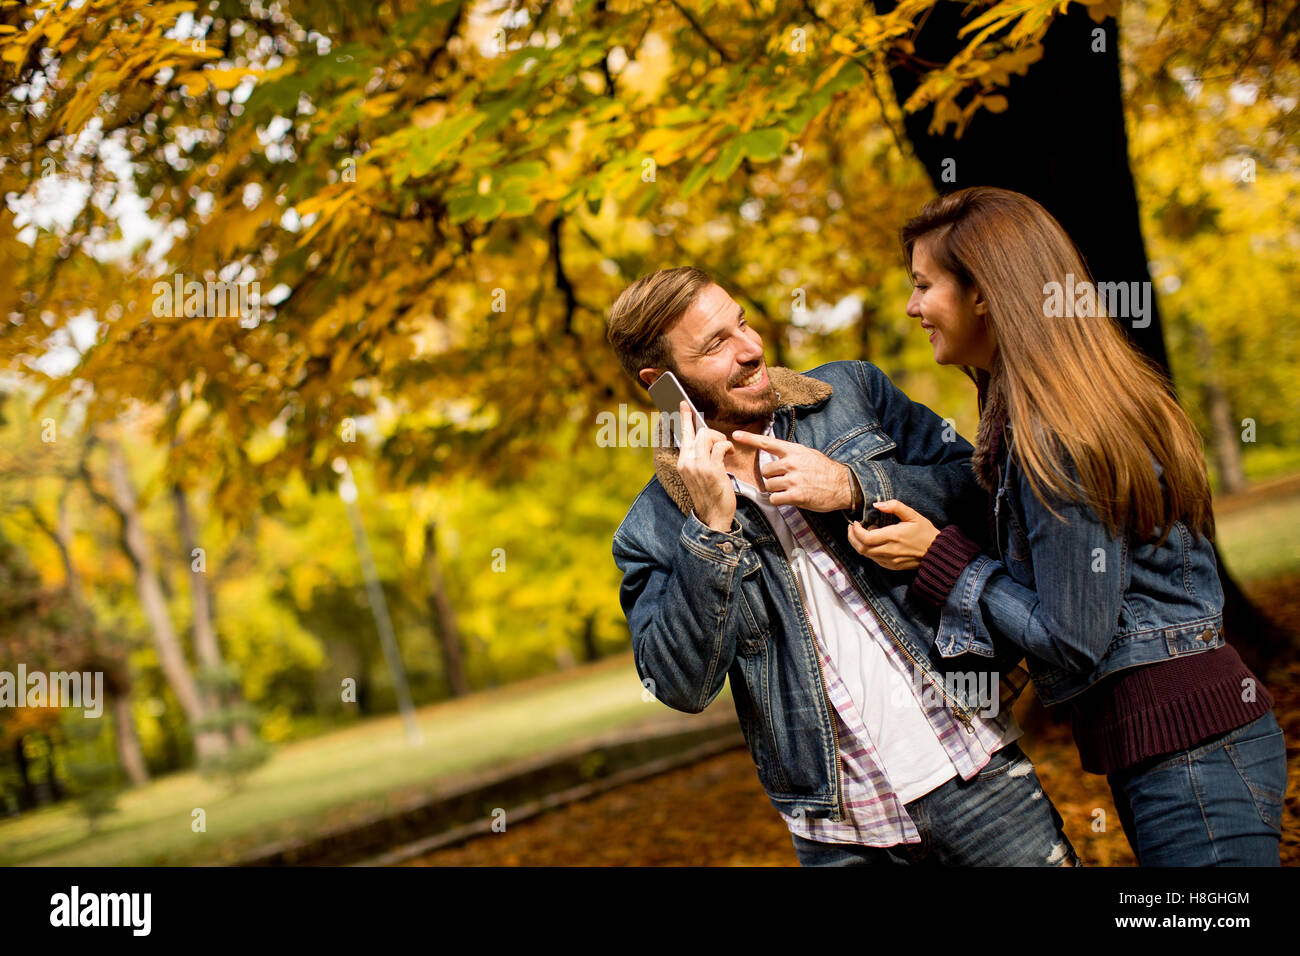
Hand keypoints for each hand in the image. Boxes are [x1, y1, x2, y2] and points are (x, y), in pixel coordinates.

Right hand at [677, 400, 735, 532]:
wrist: (714, 515)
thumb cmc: (710, 493)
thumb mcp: (698, 474)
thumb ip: (698, 457)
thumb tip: (705, 438)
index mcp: (682, 462)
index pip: (682, 434)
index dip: (684, 417)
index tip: (683, 403)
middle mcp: (687, 462)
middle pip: (700, 432)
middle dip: (714, 434)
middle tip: (722, 444)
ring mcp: (698, 465)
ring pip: (709, 436)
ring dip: (721, 440)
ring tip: (727, 450)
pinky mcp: (712, 469)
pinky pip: (721, 446)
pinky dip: (729, 447)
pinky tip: (731, 455)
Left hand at [729, 430, 854, 511]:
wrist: (843, 485)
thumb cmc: (824, 470)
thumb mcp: (808, 454)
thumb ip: (790, 454)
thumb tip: (774, 455)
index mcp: (793, 451)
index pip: (767, 442)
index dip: (749, 438)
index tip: (735, 435)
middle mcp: (791, 463)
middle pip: (765, 471)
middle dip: (771, 478)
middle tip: (785, 481)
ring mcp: (793, 479)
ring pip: (769, 486)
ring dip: (776, 490)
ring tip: (791, 489)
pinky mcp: (796, 495)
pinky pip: (774, 499)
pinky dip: (779, 500)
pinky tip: (791, 498)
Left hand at [846, 499, 939, 570]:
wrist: (936, 552)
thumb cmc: (925, 532)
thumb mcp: (912, 515)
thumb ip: (895, 506)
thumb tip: (877, 504)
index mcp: (893, 536)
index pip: (865, 537)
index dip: (855, 531)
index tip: (855, 522)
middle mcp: (889, 550)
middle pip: (861, 548)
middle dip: (852, 537)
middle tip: (852, 528)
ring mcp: (890, 560)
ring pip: (865, 555)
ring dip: (859, 544)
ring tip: (861, 533)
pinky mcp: (891, 566)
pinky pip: (874, 559)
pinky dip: (868, 551)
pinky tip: (872, 542)